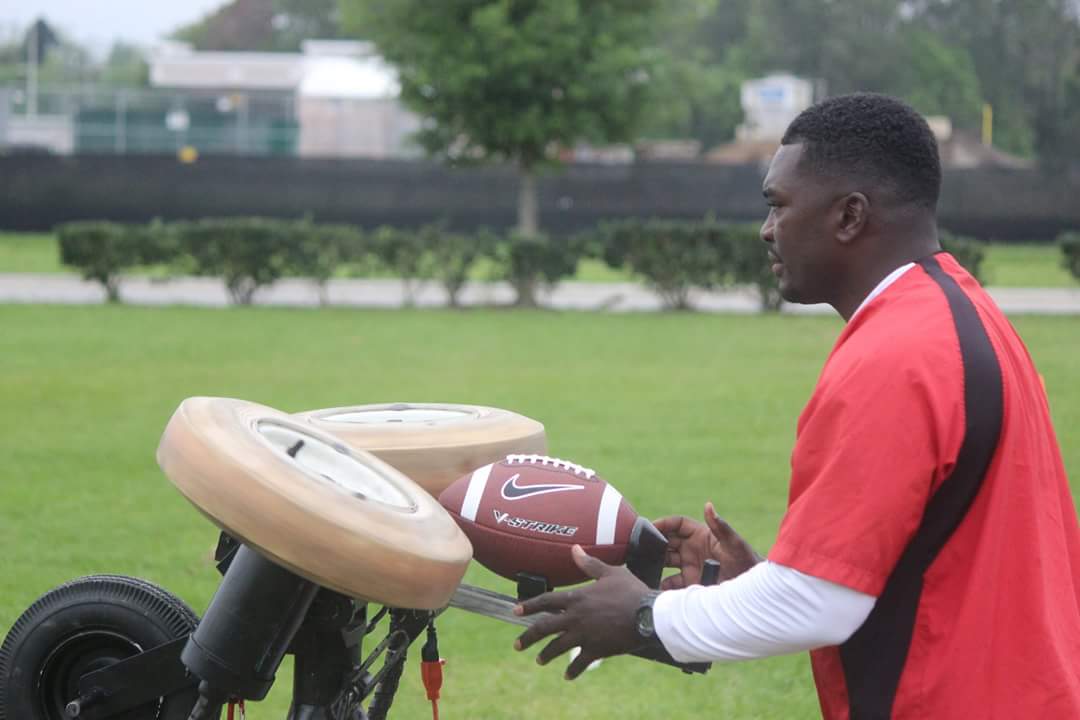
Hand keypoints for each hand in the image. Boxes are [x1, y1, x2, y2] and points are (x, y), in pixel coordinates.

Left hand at [513, 545, 649, 679]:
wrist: (648, 615)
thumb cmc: (631, 591)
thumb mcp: (610, 573)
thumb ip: (589, 563)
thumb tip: (575, 549)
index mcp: (577, 598)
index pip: (545, 601)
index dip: (529, 606)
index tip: (516, 611)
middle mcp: (575, 617)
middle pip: (544, 628)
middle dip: (528, 637)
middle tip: (517, 645)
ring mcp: (584, 635)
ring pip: (557, 647)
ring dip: (546, 654)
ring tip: (539, 660)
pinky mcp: (596, 650)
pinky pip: (579, 663)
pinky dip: (572, 670)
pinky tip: (567, 676)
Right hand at [653, 501, 762, 589]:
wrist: (753, 590)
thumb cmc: (746, 561)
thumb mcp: (734, 543)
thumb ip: (720, 526)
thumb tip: (708, 505)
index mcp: (700, 535)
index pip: (677, 524)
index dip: (663, 524)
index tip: (649, 527)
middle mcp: (692, 549)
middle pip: (667, 542)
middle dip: (653, 544)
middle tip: (640, 548)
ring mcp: (690, 566)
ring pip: (665, 562)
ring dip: (654, 564)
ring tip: (643, 567)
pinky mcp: (691, 583)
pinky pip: (671, 583)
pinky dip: (662, 586)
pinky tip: (655, 588)